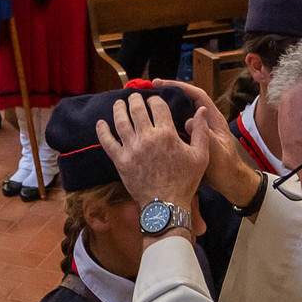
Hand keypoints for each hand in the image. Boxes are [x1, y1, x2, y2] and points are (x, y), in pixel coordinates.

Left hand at [96, 87, 208, 211]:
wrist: (165, 205)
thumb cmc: (185, 181)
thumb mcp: (200, 156)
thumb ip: (200, 131)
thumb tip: (200, 111)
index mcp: (167, 134)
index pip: (157, 107)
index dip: (154, 100)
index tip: (153, 100)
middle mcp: (147, 138)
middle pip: (137, 109)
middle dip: (135, 99)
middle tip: (133, 96)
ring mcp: (132, 149)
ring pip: (121, 122)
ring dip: (118, 109)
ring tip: (118, 104)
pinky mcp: (120, 161)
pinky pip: (107, 142)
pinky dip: (102, 131)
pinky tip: (100, 123)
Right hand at [160, 82, 258, 208]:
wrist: (229, 183)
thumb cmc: (225, 168)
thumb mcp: (215, 151)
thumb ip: (204, 134)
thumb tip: (188, 120)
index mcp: (214, 120)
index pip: (197, 95)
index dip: (180, 87)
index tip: (161, 84)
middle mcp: (205, 121)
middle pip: (186, 100)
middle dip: (169, 93)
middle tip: (149, 90)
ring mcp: (198, 131)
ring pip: (180, 113)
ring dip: (165, 108)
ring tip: (146, 105)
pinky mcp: (192, 140)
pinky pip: (177, 126)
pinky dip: (165, 123)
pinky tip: (151, 125)